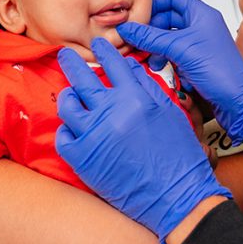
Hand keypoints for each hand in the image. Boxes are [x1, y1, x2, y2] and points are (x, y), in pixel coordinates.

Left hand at [55, 38, 230, 243]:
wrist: (176, 197)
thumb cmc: (179, 157)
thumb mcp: (169, 113)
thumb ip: (148, 87)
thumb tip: (129, 67)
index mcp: (136, 99)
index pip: (113, 64)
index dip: (103, 51)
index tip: (97, 45)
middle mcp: (112, 113)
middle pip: (82, 78)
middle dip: (71, 62)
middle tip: (64, 54)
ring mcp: (94, 136)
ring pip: (67, 105)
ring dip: (68, 97)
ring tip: (71, 95)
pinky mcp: (83, 159)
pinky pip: (63, 136)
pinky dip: (67, 130)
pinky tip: (74, 129)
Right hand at [117, 0, 242, 142]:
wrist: (237, 101)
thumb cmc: (218, 71)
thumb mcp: (180, 49)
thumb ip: (151, 38)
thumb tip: (127, 29)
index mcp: (201, 14)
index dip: (155, 2)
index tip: (138, 14)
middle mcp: (201, 25)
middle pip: (169, 16)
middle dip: (152, 28)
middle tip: (137, 38)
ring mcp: (199, 43)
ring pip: (170, 36)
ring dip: (157, 45)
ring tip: (149, 57)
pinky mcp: (197, 60)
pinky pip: (175, 53)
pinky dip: (165, 58)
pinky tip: (161, 68)